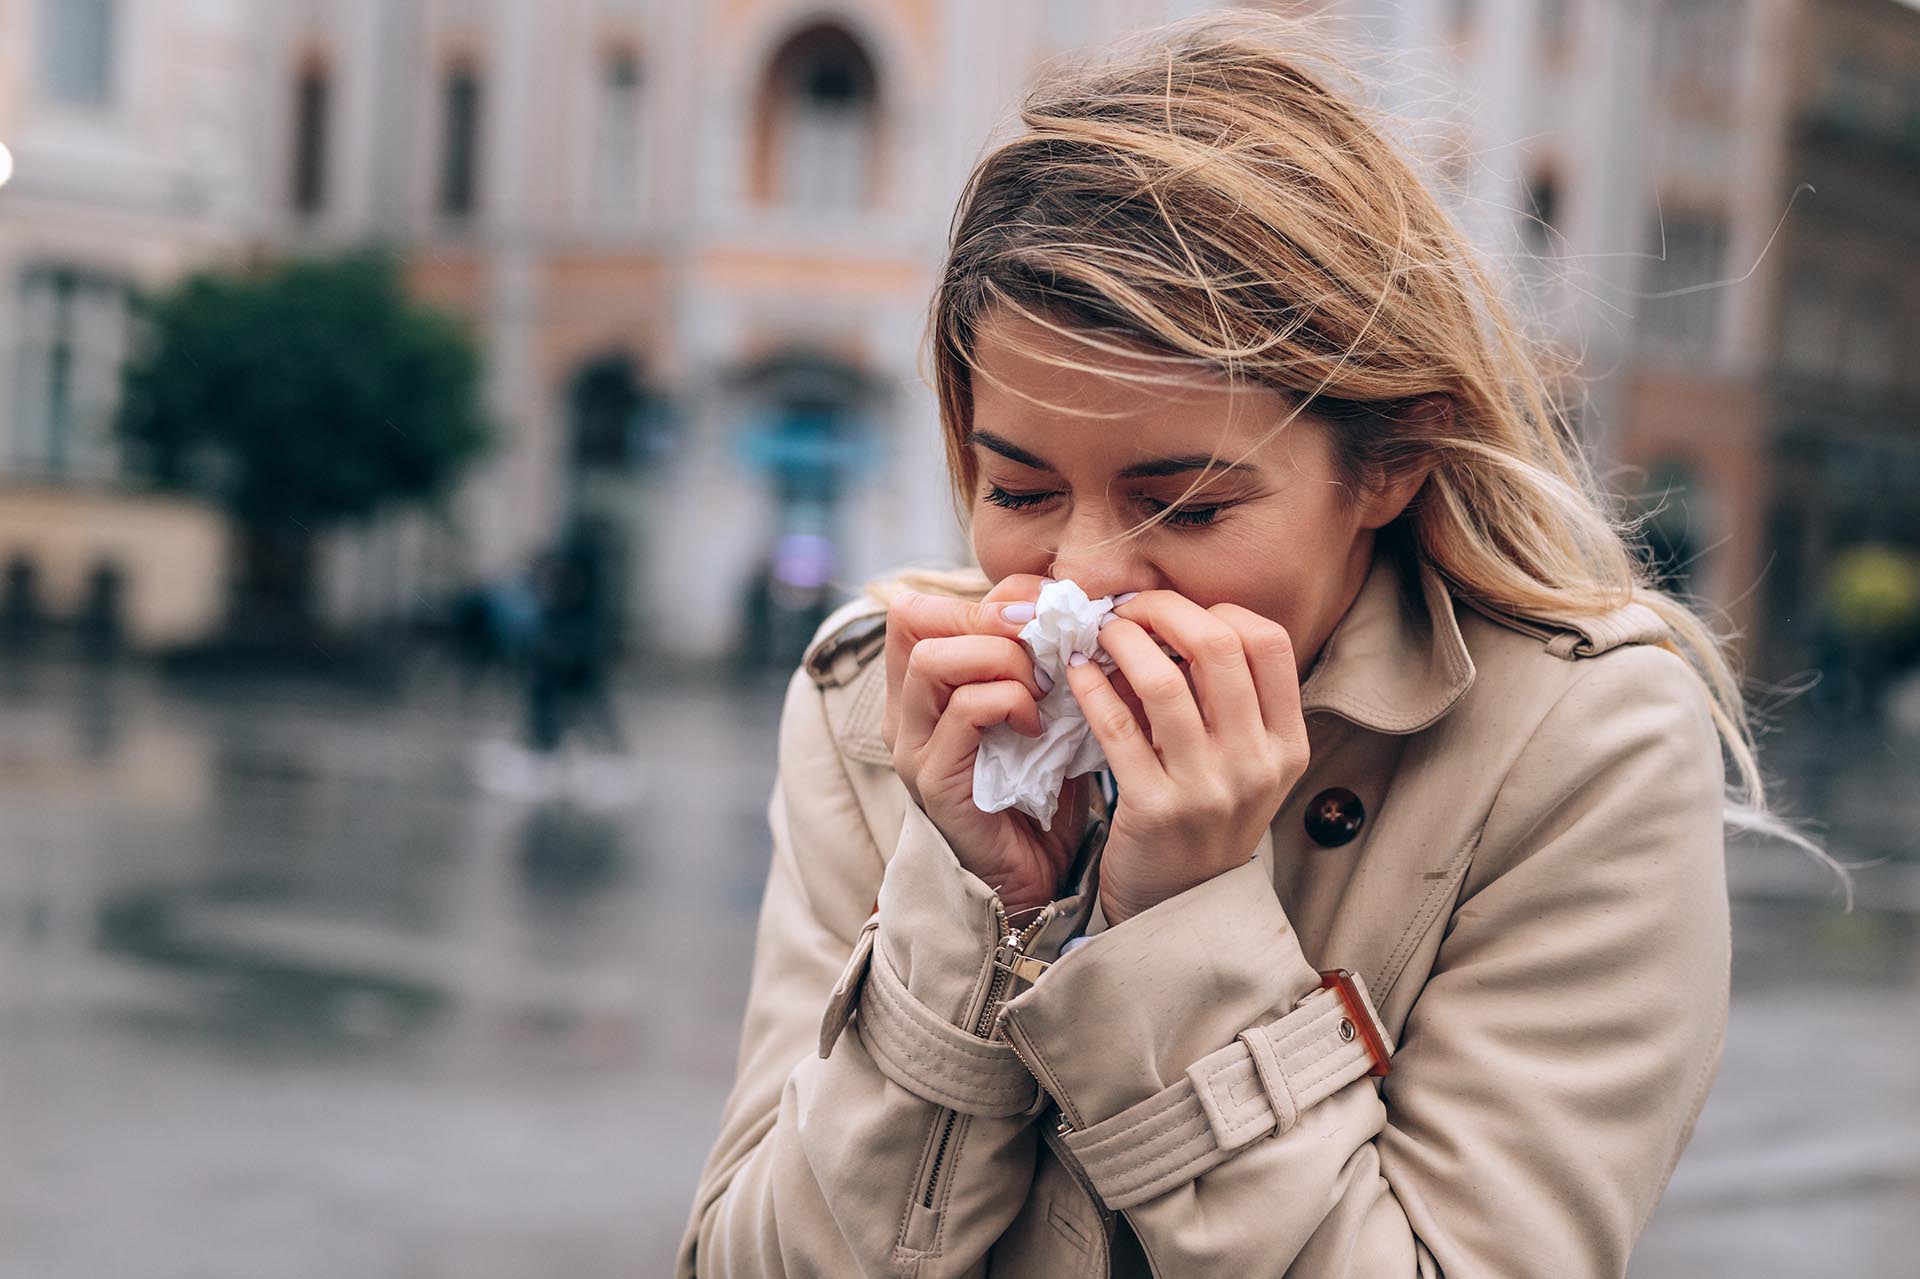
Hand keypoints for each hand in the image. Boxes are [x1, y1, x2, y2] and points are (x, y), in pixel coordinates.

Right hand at [883, 577, 1092, 915]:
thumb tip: (1070, 605)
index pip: (918, 606)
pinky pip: (964, 711)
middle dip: (990, 618)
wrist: (1032, 883)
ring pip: (932, 659)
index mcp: (921, 691)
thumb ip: (1036, 661)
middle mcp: (903, 713)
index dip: (984, 595)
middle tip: (1044, 643)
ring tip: (1041, 686)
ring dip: (1000, 659)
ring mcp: (912, 747)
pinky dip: (1009, 702)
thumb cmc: (1037, 793)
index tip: (1043, 612)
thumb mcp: (1037, 712)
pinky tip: (1038, 725)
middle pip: (913, 619)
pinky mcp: (934, 780)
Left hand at [1061, 591, 1308, 925]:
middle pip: (1218, 646)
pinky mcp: (1154, 810)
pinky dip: (1091, 687)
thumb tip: (1171, 619)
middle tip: (1128, 607)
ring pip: (1164, 680)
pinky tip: (1075, 672)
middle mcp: (1257, 764)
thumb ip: (1224, 702)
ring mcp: (1208, 789)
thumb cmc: (1205, 823)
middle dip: (1164, 610)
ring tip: (1100, 632)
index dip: (1220, 610)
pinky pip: (1117, 726)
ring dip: (1123, 641)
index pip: (1269, 643)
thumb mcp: (1242, 766)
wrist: (1180, 912)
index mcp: (1287, 746)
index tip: (1178, 612)